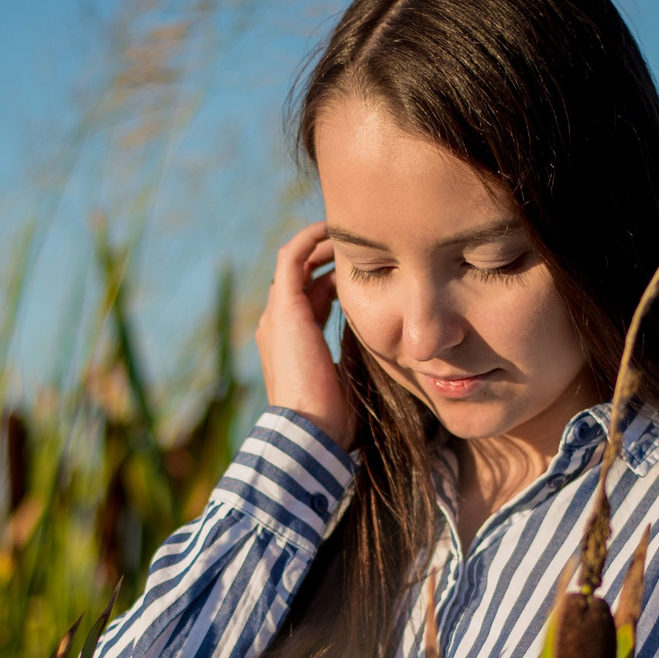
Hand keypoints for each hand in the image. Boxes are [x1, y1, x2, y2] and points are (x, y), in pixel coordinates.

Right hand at [255, 222, 354, 450]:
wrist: (311, 428)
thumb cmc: (333, 416)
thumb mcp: (347, 374)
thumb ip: (354, 351)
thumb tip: (381, 335)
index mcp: (293, 341)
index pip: (311, 297)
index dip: (334, 279)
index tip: (366, 270)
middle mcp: (278, 323)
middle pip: (300, 275)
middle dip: (326, 255)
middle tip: (358, 243)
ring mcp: (277, 314)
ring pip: (294, 260)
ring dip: (320, 242)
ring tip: (348, 232)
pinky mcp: (284, 307)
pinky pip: (292, 257)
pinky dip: (309, 239)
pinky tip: (333, 230)